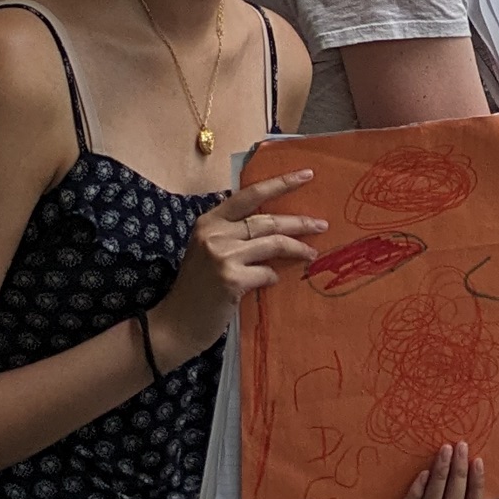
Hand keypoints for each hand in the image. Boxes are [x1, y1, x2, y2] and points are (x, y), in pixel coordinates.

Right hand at [144, 169, 323, 370]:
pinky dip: (274, 276)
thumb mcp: (208, 251)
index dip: (280, 183)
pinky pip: (267, 272)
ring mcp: (222, 256)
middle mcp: (214, 234)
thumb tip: (277, 226)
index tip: (307, 175)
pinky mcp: (232, 280)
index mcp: (209, 221)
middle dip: (299, 222)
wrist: (176, 323)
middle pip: (267, 220)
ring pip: (273, 244)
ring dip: (297, 249)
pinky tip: (272, 281)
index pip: (250, 195)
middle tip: (322, 224)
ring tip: (312, 253)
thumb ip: (234, 234)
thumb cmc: (197, 288)